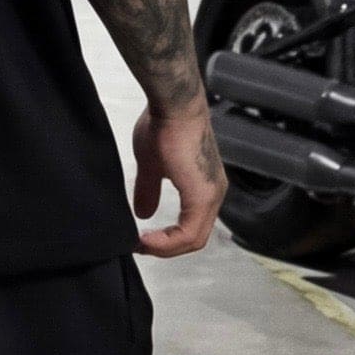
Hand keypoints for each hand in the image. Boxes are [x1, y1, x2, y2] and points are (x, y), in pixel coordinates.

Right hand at [133, 86, 225, 256]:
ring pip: (193, 238)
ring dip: (165, 247)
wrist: (173, 106)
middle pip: (194, 238)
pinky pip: (188, 232)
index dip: (166, 240)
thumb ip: (149, 190)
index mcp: (204, 187)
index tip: (141, 239)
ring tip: (141, 244)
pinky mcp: (203, 195)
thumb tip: (144, 212)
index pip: (191, 228)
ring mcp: (211, 195)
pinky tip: (147, 238)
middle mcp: (214, 193)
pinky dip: (167, 241)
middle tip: (140, 246)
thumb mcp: (151, 166)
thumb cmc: (164, 126)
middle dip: (165, 248)